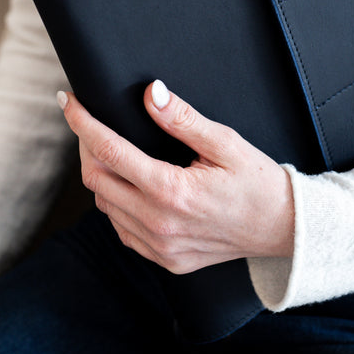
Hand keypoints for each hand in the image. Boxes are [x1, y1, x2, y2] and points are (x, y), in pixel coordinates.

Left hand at [58, 81, 293, 274]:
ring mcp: (159, 246)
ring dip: (100, 176)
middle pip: (96, 179)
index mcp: (171, 191)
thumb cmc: (259, 183)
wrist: (284, 229)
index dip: (82, 122)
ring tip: (108, 150)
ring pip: (105, 206)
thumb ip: (183, 119)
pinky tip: (127, 186)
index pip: (108, 150)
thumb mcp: (225, 142)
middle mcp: (158, 223)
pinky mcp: (164, 259)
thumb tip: (151, 94)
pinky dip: (115, 204)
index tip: (68, 102)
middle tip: (91, 123)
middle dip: (86, 146)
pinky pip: (122, 230)